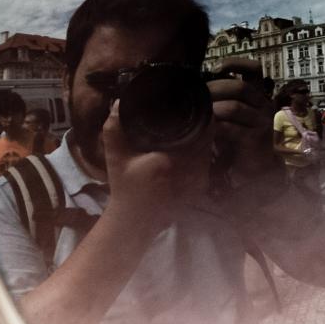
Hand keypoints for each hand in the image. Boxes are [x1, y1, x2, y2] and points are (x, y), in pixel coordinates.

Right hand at [98, 99, 210, 229]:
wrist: (135, 220)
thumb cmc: (125, 187)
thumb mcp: (115, 156)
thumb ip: (114, 128)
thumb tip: (119, 103)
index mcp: (172, 160)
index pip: (200, 130)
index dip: (201, 114)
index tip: (195, 103)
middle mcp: (190, 170)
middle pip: (208, 138)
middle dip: (203, 123)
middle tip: (195, 111)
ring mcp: (198, 181)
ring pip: (209, 150)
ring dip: (204, 137)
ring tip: (195, 124)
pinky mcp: (200, 188)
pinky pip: (207, 163)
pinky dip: (203, 153)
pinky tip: (194, 145)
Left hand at [207, 57, 277, 177]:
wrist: (255, 167)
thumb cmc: (238, 138)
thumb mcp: (233, 115)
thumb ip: (222, 99)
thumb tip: (196, 86)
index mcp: (258, 94)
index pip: (254, 69)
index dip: (235, 64)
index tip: (215, 69)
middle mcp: (263, 104)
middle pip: (240, 87)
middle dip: (215, 89)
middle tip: (198, 96)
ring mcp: (261, 122)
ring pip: (234, 107)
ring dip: (213, 109)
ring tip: (199, 114)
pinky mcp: (255, 139)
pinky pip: (232, 129)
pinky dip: (216, 127)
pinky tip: (206, 130)